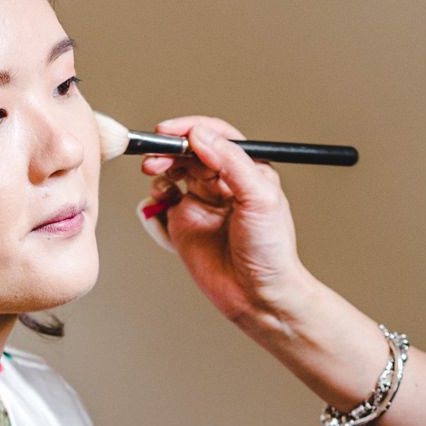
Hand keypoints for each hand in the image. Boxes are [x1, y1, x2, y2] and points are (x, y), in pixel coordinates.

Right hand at [143, 116, 307, 326]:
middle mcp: (222, 183)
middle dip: (170, 148)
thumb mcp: (260, 198)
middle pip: (189, 150)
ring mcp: (201, 202)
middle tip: (156, 155)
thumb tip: (200, 135)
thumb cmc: (271, 251)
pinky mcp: (183, 224)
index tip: (171, 131)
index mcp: (247, 169)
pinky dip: (154, 195)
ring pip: (173, 170)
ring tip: (155, 172)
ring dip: (161, 167)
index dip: (191, 129)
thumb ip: (231, 162)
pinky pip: (161, 200)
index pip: (216, 136)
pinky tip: (160, 199)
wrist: (258, 295)